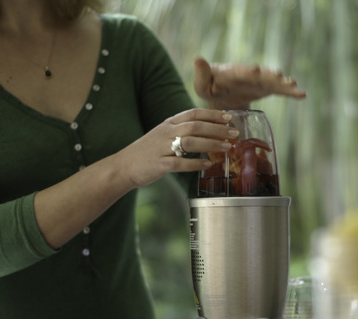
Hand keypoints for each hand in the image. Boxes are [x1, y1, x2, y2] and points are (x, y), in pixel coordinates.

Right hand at [116, 108, 237, 187]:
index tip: (228, 116)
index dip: (212, 114)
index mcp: (168, 123)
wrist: (123, 166)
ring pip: (190, 142)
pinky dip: (195, 164)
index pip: (193, 113)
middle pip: (195, 126)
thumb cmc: (148, 152)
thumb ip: (182, 131)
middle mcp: (166, 132)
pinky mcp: (159, 164)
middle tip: (234, 133)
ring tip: (227, 148)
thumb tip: (209, 130)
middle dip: (217, 129)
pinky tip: (207, 165)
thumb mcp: (163, 134)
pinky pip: (180, 163)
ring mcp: (162, 148)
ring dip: (211, 144)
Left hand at [193, 56, 305, 109]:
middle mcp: (249, 74)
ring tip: (294, 85)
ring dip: (283, 84)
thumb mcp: (202, 85)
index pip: (240, 72)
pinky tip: (301, 94)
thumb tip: (197, 59)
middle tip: (279, 76)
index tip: (255, 70)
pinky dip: (290, 92)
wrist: (221, 96)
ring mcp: (259, 81)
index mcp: (232, 73)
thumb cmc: (209, 88)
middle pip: (261, 75)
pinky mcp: (266, 89)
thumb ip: (202, 74)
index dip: (247, 72)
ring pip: (273, 82)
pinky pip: (280, 91)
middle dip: (269, 76)